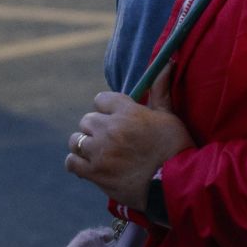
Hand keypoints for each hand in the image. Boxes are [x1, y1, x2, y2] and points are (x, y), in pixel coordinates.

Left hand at [63, 92, 194, 209]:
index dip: (107, 109)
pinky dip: (76, 162)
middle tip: (108, 138)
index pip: (101, 100)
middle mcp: (110, 128)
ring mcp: (100, 151)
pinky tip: (86, 165)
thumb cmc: (175, 147)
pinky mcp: (95, 173)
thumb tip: (167, 63)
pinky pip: (71, 162)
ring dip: (84, 144)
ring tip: (96, 152)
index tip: (114, 118)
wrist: (175, 183)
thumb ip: (160, 90)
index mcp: (127, 111)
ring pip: (76, 140)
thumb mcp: (169, 115)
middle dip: (95, 128)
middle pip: (87, 120)